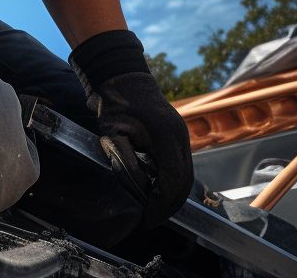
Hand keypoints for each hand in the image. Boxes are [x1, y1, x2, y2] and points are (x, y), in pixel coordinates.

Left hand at [70, 30, 193, 226]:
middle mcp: (180, 138)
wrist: (122, 77)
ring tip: (152, 207)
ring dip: (171, 193)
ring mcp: (181, 135)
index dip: (161, 205)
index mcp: (166, 138)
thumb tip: (141, 192)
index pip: (172, 182)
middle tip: (150, 218)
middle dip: (169, 204)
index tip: (148, 219)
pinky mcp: (177, 134)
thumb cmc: (114, 105)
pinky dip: (171, 179)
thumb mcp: (111, 136)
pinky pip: (180, 163)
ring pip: (185, 174)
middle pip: (184, 182)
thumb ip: (127, 165)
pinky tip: (155, 187)